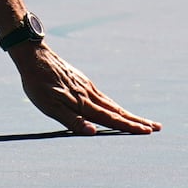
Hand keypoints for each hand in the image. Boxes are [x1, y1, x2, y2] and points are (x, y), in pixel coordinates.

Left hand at [12, 43, 160, 134]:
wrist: (32, 55)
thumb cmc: (37, 83)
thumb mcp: (49, 105)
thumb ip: (71, 120)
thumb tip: (93, 132)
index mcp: (82, 103)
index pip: (110, 118)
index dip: (128, 127)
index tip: (147, 131)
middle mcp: (88, 94)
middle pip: (117, 111)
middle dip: (136, 121)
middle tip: (156, 128)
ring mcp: (86, 86)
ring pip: (111, 103)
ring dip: (127, 113)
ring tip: (142, 120)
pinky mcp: (80, 80)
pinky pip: (101, 96)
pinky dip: (113, 105)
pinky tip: (114, 107)